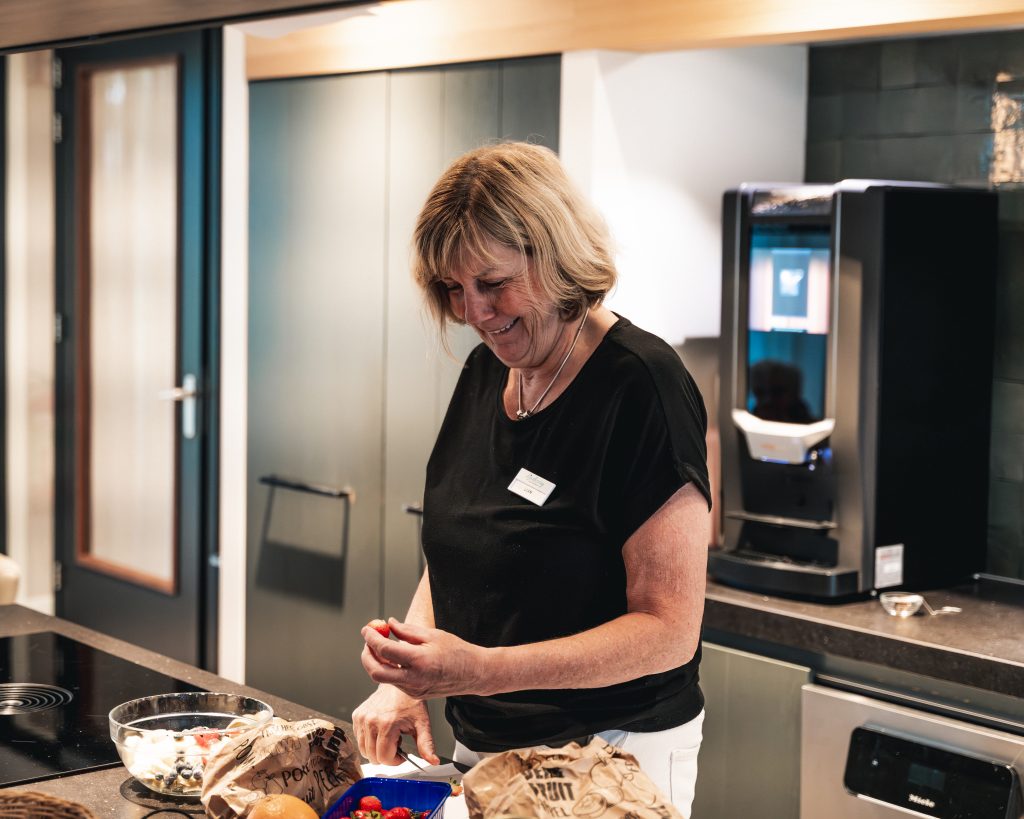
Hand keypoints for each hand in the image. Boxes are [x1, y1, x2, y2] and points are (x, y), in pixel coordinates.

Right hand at [351, 684, 439, 765]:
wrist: (399, 681)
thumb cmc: (411, 701)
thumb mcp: (422, 724)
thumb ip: (426, 745)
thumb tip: (433, 761)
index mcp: (387, 724)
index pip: (384, 758)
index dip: (395, 761)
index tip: (402, 754)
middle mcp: (371, 721)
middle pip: (373, 757)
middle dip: (386, 755)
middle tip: (397, 742)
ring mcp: (361, 718)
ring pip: (364, 750)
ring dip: (377, 749)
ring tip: (389, 735)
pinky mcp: (356, 715)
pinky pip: (359, 739)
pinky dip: (369, 740)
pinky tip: (380, 730)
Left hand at [360, 619, 488, 699]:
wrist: (474, 673)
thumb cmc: (457, 651)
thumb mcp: (432, 635)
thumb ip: (407, 630)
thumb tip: (389, 624)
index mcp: (419, 661)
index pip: (385, 650)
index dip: (372, 638)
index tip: (367, 629)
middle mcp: (414, 679)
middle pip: (376, 671)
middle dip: (367, 655)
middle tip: (369, 641)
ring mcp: (414, 690)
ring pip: (384, 678)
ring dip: (376, 661)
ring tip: (381, 645)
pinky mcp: (415, 695)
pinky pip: (395, 681)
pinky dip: (388, 668)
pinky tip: (394, 657)